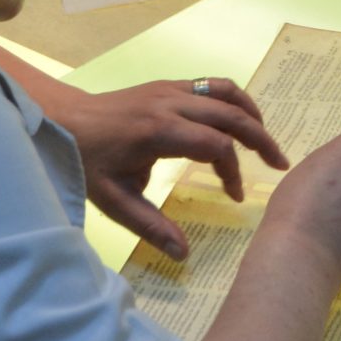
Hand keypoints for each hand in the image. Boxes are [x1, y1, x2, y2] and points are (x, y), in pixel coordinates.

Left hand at [55, 77, 287, 259]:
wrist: (63, 120)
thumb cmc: (87, 162)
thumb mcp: (113, 201)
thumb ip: (150, 226)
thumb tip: (183, 255)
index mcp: (159, 131)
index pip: (216, 145)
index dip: (232, 171)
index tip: (232, 195)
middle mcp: (171, 104)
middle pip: (232, 115)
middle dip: (260, 139)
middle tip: (278, 164)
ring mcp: (171, 89)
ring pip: (227, 92)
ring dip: (252, 115)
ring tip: (264, 140)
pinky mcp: (169, 85)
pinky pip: (211, 85)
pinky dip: (233, 101)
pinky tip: (239, 121)